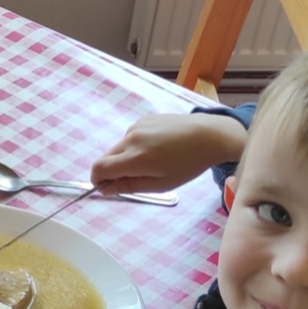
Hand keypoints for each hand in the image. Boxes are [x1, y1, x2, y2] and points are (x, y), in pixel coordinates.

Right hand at [89, 112, 247, 195]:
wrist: (210, 135)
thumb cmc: (188, 164)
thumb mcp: (161, 184)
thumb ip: (129, 187)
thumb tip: (105, 190)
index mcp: (135, 158)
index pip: (99, 169)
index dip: (97, 181)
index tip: (107, 188)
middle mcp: (131, 139)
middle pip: (106, 158)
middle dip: (112, 171)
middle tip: (134, 178)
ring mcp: (136, 126)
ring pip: (119, 147)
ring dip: (125, 157)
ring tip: (152, 161)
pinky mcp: (144, 119)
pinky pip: (130, 136)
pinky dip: (135, 145)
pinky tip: (157, 147)